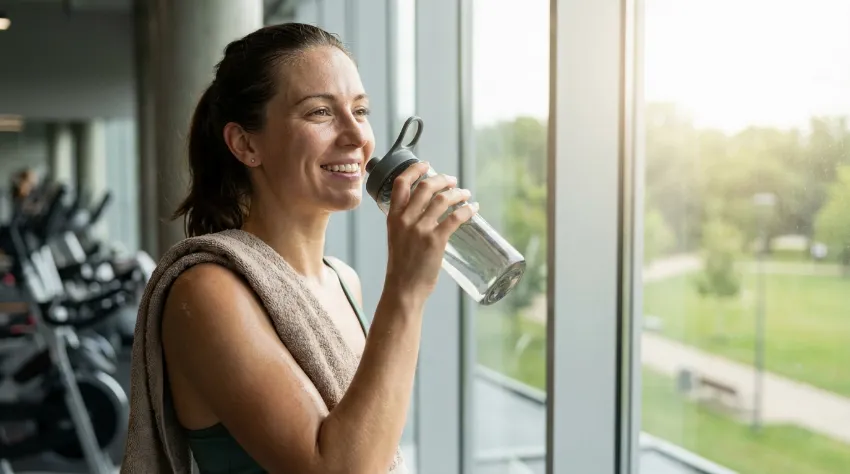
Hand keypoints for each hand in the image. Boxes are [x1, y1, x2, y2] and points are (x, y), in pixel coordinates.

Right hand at [383, 162, 478, 306]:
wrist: (403, 289)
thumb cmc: (401, 267)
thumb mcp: (396, 238)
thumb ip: (405, 223)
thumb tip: (424, 210)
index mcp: (393, 217)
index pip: (401, 184)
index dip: (415, 170)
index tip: (426, 164)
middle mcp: (405, 220)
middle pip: (426, 187)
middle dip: (443, 179)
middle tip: (453, 181)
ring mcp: (420, 229)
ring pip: (443, 200)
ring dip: (458, 193)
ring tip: (465, 194)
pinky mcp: (435, 241)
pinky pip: (455, 217)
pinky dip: (467, 210)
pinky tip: (473, 209)